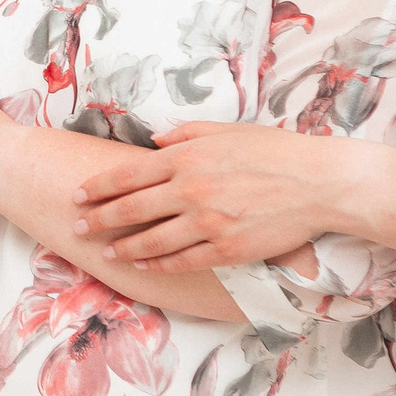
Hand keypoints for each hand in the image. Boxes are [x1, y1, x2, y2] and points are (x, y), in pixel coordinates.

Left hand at [74, 121, 380, 270]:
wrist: (319, 182)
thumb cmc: (274, 151)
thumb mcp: (225, 131)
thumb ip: (185, 135)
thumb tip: (154, 143)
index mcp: (186, 158)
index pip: (127, 175)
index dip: (97, 188)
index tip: (77, 196)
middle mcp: (191, 190)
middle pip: (131, 210)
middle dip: (98, 220)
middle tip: (78, 228)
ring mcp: (208, 222)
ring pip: (151, 240)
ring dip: (123, 248)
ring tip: (106, 253)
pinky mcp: (226, 249)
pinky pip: (182, 261)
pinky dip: (158, 264)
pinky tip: (143, 265)